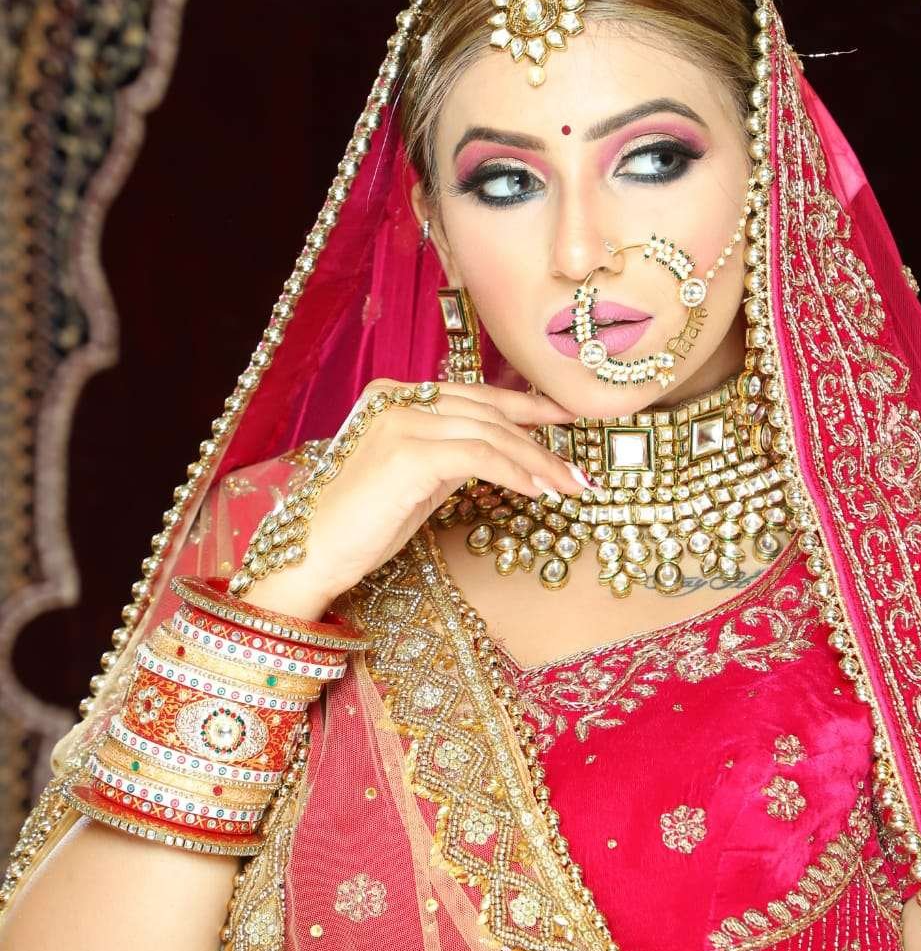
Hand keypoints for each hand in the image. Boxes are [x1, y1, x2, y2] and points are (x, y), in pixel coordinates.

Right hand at [246, 381, 581, 618]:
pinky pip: (477, 456)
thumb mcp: (416, 481)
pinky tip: (537, 491)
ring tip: (568, 486)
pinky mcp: (407, 453)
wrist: (311, 555)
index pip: (474, 395)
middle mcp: (396, 398)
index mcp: (394, 396)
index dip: (526, 405)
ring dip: (537, 461)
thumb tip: (502, 455)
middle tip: (578, 467)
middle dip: (540, 438)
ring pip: (489, 432)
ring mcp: (400, 421)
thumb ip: (451, 457)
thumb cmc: (360, 526)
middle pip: (487, 411)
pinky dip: (514, 472)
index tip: (567, 416)